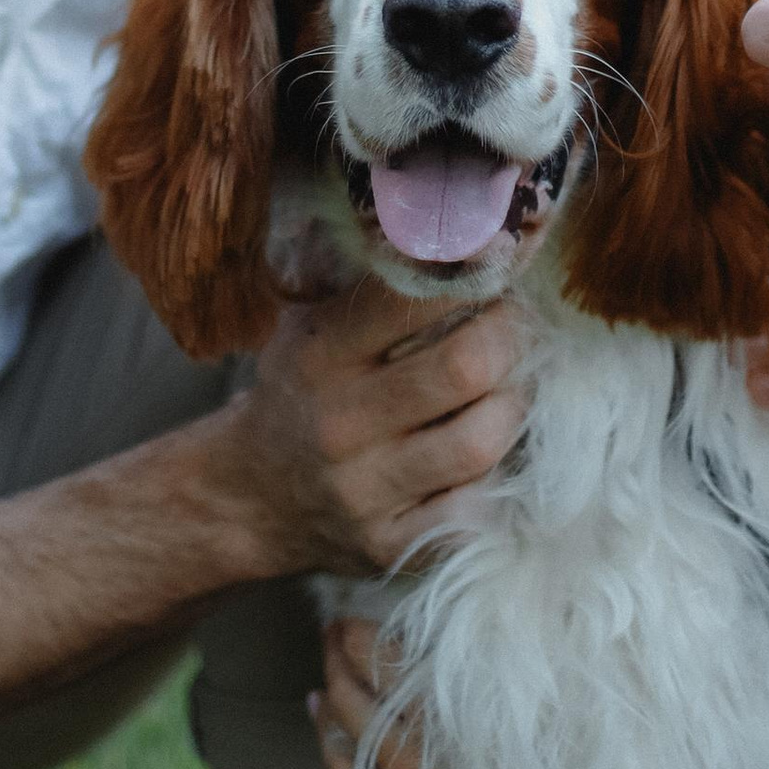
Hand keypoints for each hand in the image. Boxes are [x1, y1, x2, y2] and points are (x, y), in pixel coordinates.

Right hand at [223, 282, 526, 581]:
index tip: (493, 268)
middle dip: (509, 336)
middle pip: (464, 367)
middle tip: (517, 325)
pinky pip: (473, 510)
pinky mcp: (390, 545)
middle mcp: (340, 422)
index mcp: (319, 353)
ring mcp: (365, 491)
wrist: (251, 496)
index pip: (413, 299)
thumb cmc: (301, 390)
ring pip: (479, 440)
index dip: (470, 276)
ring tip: (511, 386)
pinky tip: (491, 451)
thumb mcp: (306, 322)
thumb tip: (437, 223)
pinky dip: (497, 477)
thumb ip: (361, 275)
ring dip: (513, 405)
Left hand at [313, 615, 488, 768]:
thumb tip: (421, 641)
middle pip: (357, 719)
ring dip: (327, 735)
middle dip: (337, 673)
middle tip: (328, 646)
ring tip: (319, 702)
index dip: (356, 643)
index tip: (343, 624)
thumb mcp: (517, 712)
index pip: (383, 675)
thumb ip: (467, 678)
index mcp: (446, 734)